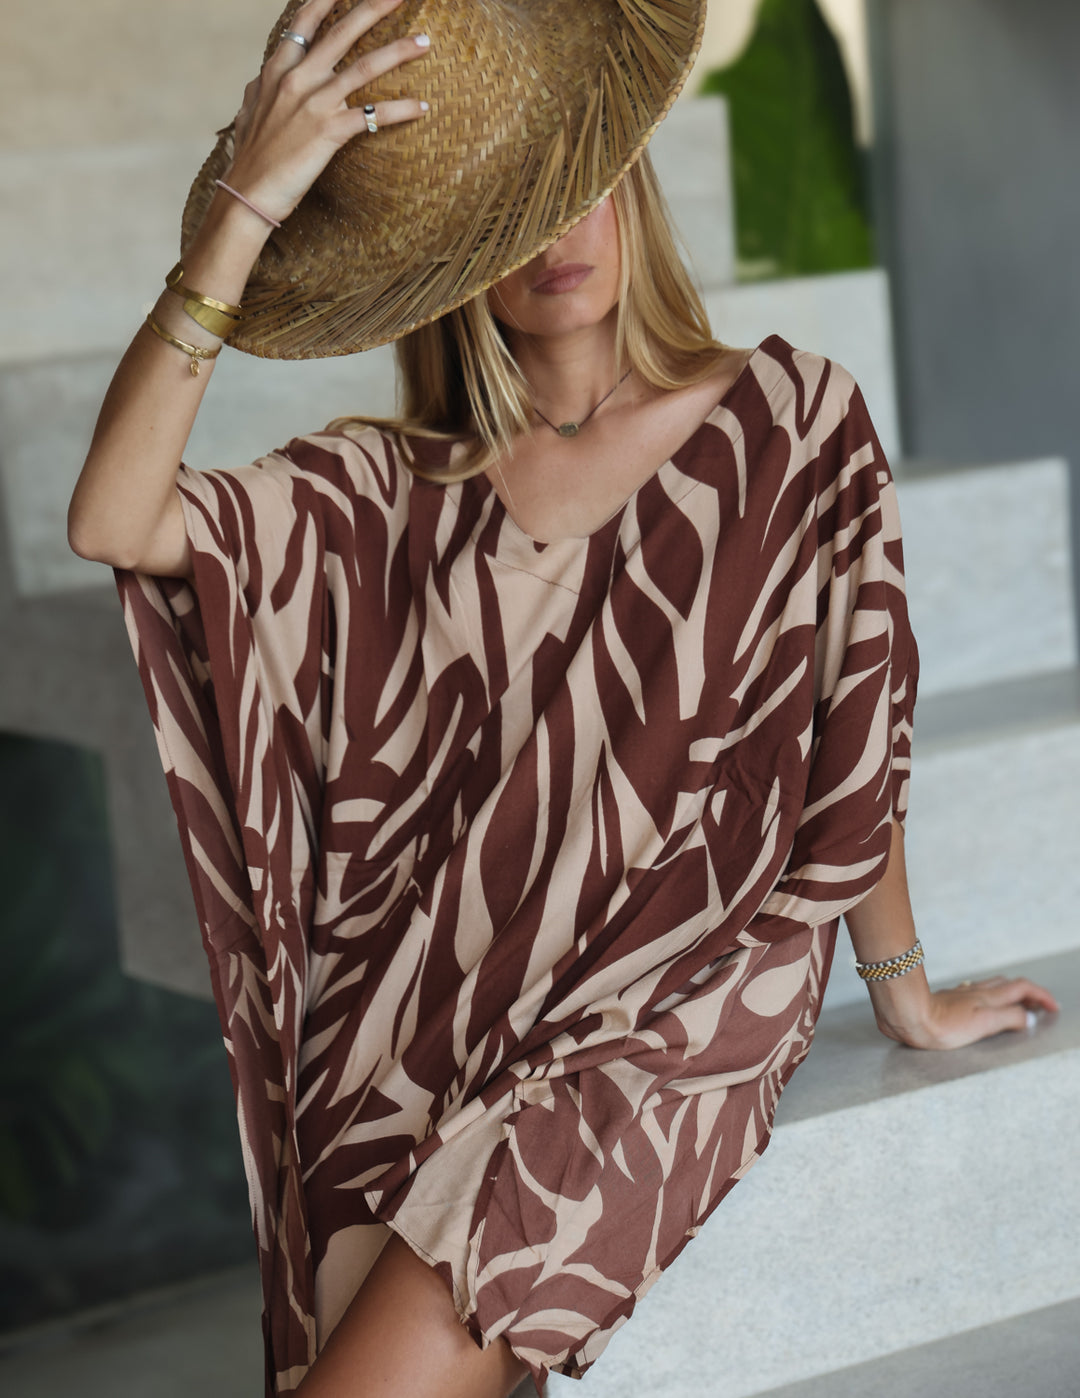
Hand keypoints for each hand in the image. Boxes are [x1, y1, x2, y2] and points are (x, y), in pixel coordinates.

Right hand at [222, 0, 430, 225]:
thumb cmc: (251, 159)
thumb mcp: (249, 112)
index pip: (304, 23)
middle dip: (373, 8)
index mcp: (277, 71)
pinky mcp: (329, 132)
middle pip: (341, 32)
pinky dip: (400, 110)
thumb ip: (261, 90)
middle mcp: (298, 79)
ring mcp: (315, 104)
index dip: (326, 1)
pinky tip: (422, 107)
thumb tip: (262, 78)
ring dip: (398, 51)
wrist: (248, 193)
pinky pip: (373, 116)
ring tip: (424, 41)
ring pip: (364, 67)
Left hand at [875, 974, 1059, 1049]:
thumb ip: (1008, 1018)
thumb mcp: (984, 1023)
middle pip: (1009, 984)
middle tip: (1039, 1006)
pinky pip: (976, 993)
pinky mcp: (948, 1001)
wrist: (909, 1017)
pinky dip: (989, 997)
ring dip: (1009, 993)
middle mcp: (977, 992)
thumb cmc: (943, 1024)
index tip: (1053, 1007)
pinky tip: (982, 1003)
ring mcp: (962, 995)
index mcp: (989, 997)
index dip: (1041, 995)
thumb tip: (1028, 1017)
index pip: (1022, 988)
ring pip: (992, 987)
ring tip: (1016, 1004)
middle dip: (1028, 993)